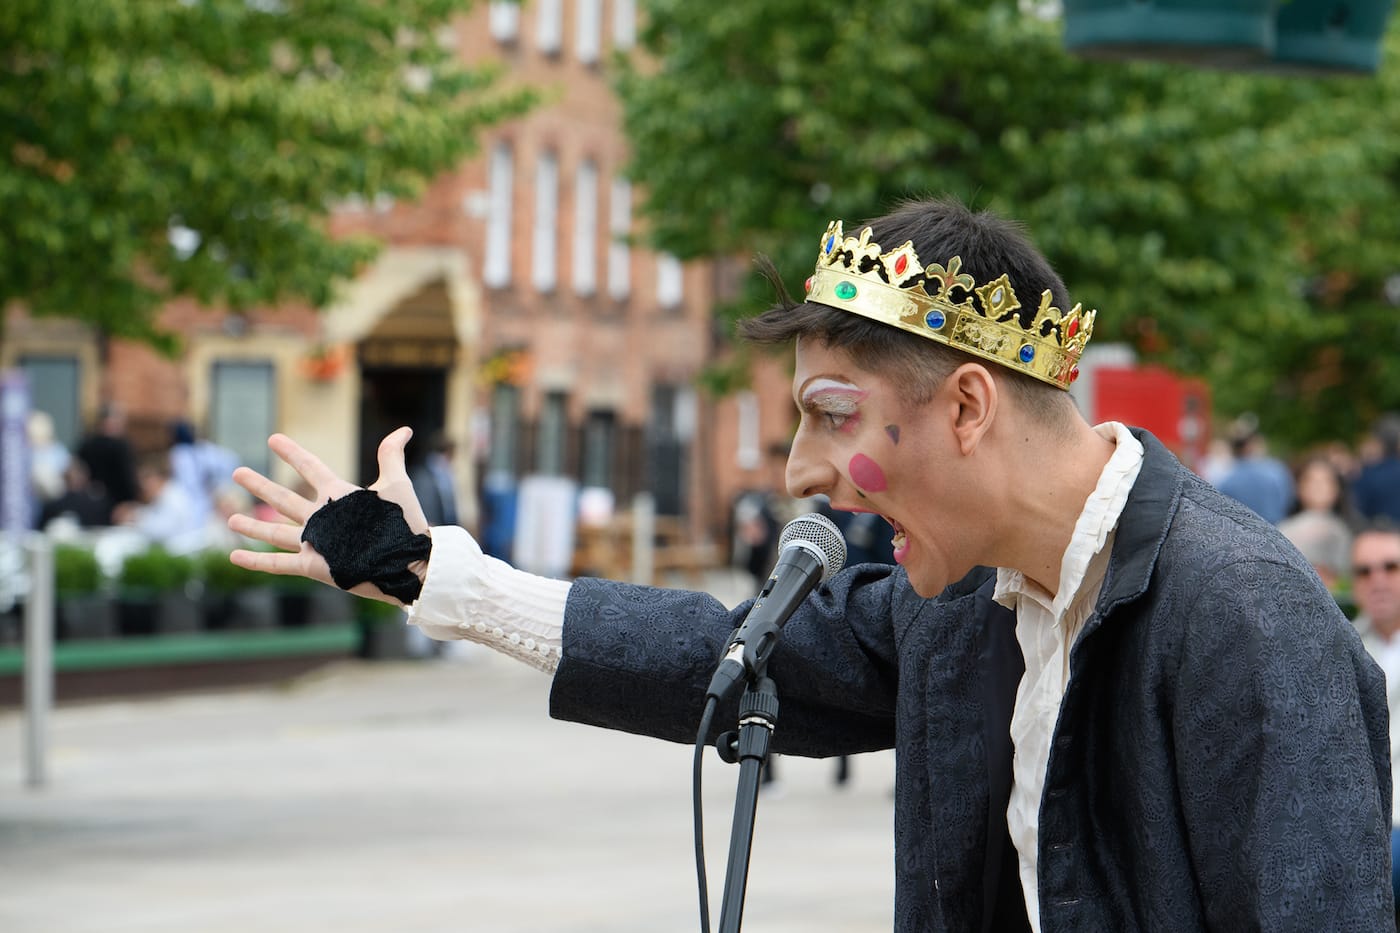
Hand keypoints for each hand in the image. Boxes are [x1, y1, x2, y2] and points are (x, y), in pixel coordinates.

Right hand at [227, 426, 430, 604]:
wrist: (408, 562)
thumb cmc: (403, 524)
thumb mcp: (396, 485)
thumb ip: (391, 456)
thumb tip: (405, 428)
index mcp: (339, 497)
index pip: (311, 469)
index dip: (293, 454)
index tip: (273, 439)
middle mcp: (323, 519)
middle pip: (284, 499)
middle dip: (260, 486)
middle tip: (238, 472)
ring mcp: (317, 543)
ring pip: (275, 532)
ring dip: (252, 526)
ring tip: (230, 519)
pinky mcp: (314, 566)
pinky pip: (278, 563)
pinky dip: (256, 560)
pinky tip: (235, 556)